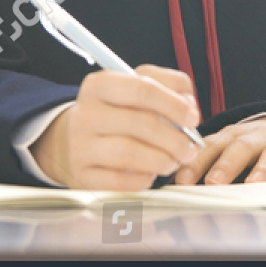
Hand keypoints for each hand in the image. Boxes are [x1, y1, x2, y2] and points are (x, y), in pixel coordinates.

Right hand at [33, 65, 200, 190]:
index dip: (173, 104)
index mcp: (100, 85)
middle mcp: (85, 114)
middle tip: (190, 149)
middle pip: (140, 123)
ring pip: (130, 154)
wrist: (72, 142)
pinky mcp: (81, 177)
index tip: (193, 118)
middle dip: (175, 139)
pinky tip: (151, 174)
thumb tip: (190, 107)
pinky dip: (144, 179)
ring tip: (174, 161)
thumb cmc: (117, 113)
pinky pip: (121, 181)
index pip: (142, 89)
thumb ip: (169, 86)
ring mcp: (79, 147)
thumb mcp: (136, 88)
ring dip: (162, 160)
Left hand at [172, 116, 265, 184]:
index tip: (181, 181)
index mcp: (232, 136)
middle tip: (213, 182)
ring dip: (262, 168)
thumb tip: (170, 187)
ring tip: (253, 184)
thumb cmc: (252, 147)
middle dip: (226, 164)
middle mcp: (257, 137)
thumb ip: (204, 164)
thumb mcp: (228, 149)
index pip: (211, 147)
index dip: (196, 163)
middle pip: (240, 147)